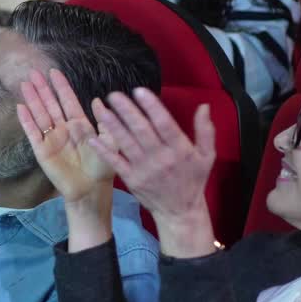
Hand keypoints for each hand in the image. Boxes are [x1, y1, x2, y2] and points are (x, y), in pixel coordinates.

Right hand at [16, 69, 115, 204]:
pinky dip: (26, 120)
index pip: (67, 101)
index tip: (54, 71)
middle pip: (50, 104)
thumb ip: (104, 122)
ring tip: (25, 84)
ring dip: (32, 100)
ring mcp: (51, 139)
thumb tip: (97, 100)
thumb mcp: (110, 141)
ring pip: (39, 114)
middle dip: (42, 88)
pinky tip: (21, 107)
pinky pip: (32, 133)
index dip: (60, 86)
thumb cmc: (103, 167)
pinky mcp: (42, 151)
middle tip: (33, 72)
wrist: (91, 189)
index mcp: (79, 125)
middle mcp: (63, 129)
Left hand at [88, 89, 216, 256]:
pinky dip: (104, 150)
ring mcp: (144, 169)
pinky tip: (93, 137)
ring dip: (112, 125)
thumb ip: (205, 131)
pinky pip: (116, 162)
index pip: (164, 124)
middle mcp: (161, 157)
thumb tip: (204, 106)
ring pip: (126, 143)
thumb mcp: (207, 156)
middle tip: (113, 95)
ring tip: (101, 109)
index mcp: (180, 149)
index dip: (152, 107)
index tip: (139, 91)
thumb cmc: (193, 180)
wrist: (180, 211)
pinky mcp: (132, 179)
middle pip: (142, 130)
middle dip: (127, 111)